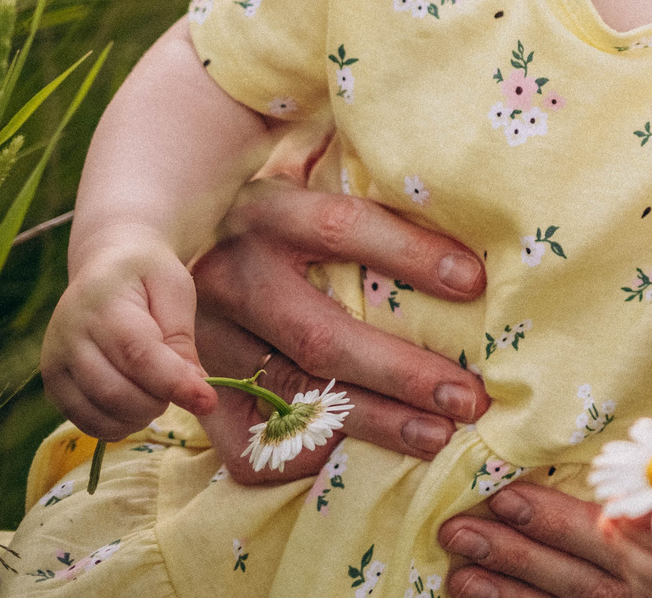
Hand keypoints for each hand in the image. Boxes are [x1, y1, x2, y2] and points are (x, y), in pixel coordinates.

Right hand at [42, 226, 218, 438]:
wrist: (105, 267)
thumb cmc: (148, 276)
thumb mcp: (175, 290)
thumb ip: (181, 336)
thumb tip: (195, 385)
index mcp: (102, 305)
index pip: (139, 355)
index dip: (174, 383)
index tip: (208, 402)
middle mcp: (69, 337)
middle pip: (117, 391)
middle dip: (160, 401)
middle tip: (183, 387)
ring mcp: (55, 364)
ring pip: (100, 412)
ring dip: (141, 416)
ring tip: (160, 392)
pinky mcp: (53, 385)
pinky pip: (85, 422)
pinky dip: (118, 425)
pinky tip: (138, 408)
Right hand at [191, 174, 491, 481]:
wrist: (176, 253)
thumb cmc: (284, 226)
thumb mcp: (314, 194)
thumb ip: (375, 209)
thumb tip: (467, 254)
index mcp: (271, 213)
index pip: (343, 228)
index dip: (410, 255)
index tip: (475, 284)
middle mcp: (231, 275)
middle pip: (321, 335)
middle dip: (402, 373)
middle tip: (468, 399)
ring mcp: (204, 339)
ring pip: (292, 394)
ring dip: (373, 422)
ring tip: (436, 436)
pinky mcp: (196, 390)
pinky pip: (248, 443)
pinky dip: (306, 455)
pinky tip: (359, 456)